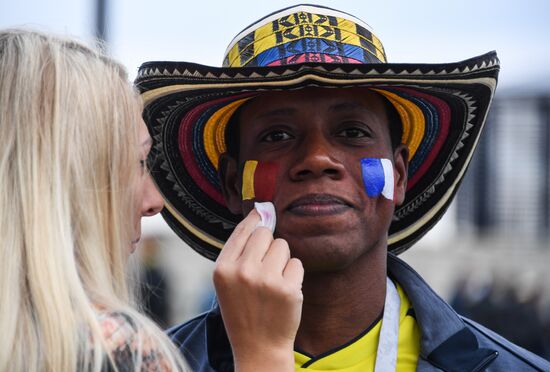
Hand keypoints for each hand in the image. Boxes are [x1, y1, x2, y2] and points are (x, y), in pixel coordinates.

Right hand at [213, 209, 303, 371]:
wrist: (258, 348)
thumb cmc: (243, 310)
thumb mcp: (228, 281)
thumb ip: (240, 248)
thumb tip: (262, 212)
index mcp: (222, 268)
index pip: (243, 230)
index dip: (256, 220)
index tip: (264, 212)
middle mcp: (242, 272)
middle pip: (265, 234)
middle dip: (268, 245)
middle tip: (264, 268)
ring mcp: (266, 280)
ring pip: (283, 245)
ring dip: (282, 260)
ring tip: (273, 282)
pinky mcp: (288, 289)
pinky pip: (297, 263)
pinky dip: (294, 275)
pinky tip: (284, 292)